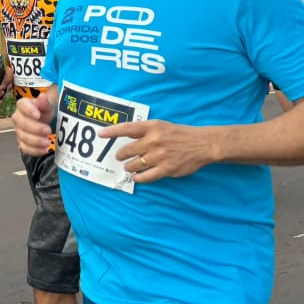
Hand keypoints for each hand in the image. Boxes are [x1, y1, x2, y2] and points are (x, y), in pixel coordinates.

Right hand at [12, 94, 53, 154]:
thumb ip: (45, 102)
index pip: (22, 105)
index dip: (29, 110)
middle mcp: (18, 117)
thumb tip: (42, 96)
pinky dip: (34, 150)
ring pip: (23, 137)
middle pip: (21, 123)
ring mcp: (19, 131)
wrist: (47, 120)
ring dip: (35, 141)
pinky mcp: (22, 142)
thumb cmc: (45, 111)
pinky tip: (44, 149)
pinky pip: (25, 148)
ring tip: (47, 142)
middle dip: (35, 128)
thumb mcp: (48, 105)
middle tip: (48, 130)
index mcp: (23, 105)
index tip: (38, 115)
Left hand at [100, 120, 214, 182]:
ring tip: (131, 166)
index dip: (112, 131)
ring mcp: (159, 156)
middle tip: (121, 157)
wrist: (202, 144)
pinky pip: (145, 177)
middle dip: (120, 156)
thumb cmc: (181, 134)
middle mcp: (153, 140)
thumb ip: (146, 131)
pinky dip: (138, 178)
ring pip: (133, 165)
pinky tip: (137, 177)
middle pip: (126, 151)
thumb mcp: (162, 126)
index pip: (127, 128)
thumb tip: (128, 139)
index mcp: (152, 127)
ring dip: (129, 167)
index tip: (100, 134)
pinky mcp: (166, 169)